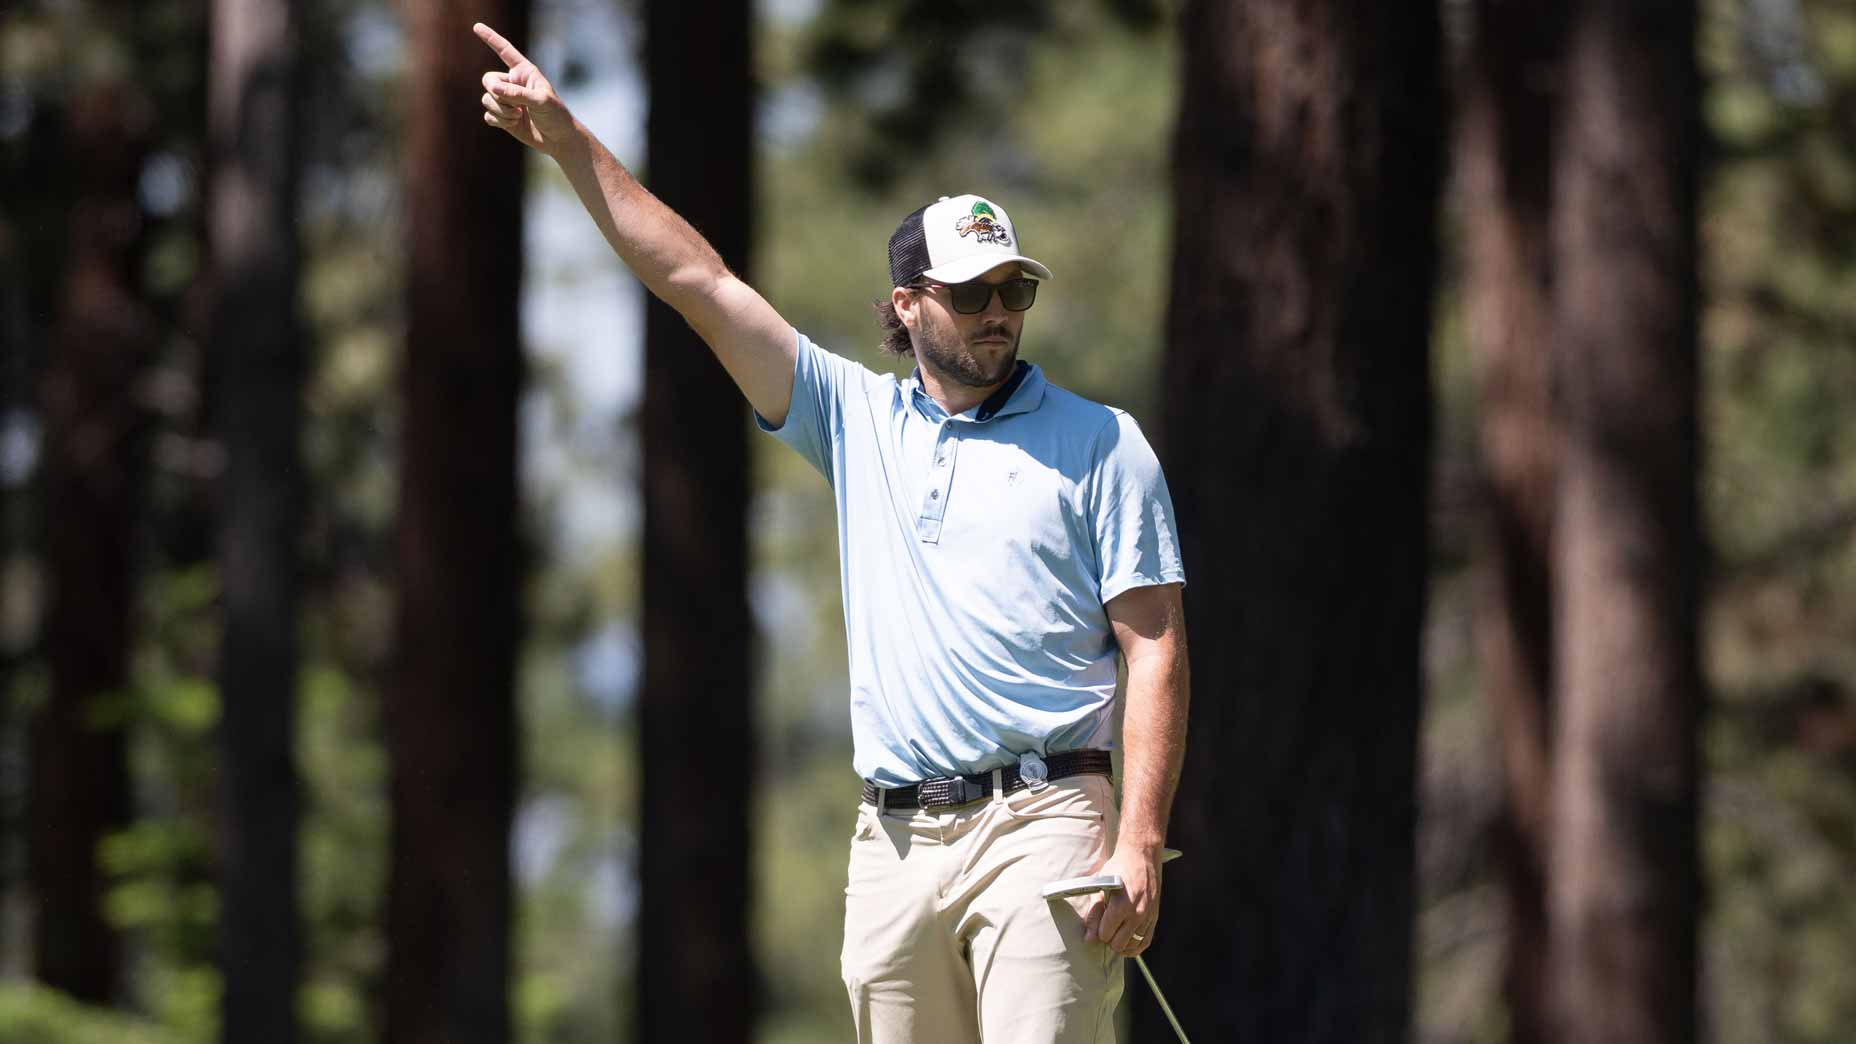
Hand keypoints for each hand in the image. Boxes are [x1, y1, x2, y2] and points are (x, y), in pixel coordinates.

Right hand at [474, 23, 572, 155]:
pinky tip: (514, 124)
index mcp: (524, 72)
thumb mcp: (540, 101)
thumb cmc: (556, 115)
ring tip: (519, 116)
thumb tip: (490, 87)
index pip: (504, 51)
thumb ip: (516, 93)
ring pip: (487, 99)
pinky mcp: (503, 117)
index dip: (491, 38)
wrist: (558, 140)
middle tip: (517, 106)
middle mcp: (512, 83)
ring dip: (501, 111)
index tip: (477, 27)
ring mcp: (506, 100)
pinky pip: (488, 115)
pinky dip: (499, 121)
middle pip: (488, 79)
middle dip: (498, 94)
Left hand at [1081, 844, 1161, 956]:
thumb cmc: (1118, 869)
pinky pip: (1145, 942)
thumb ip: (1094, 914)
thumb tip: (1088, 938)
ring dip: (1121, 942)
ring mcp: (1148, 917)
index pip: (1105, 935)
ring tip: (1116, 931)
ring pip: (1131, 946)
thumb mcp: (1100, 887)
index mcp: (1121, 906)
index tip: (1099, 921)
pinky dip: (1135, 945)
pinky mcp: (1154, 917)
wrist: (1141, 856)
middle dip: (1109, 938)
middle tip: (1106, 926)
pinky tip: (1127, 941)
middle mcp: (1137, 914)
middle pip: (1118, 944)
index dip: (1098, 930)